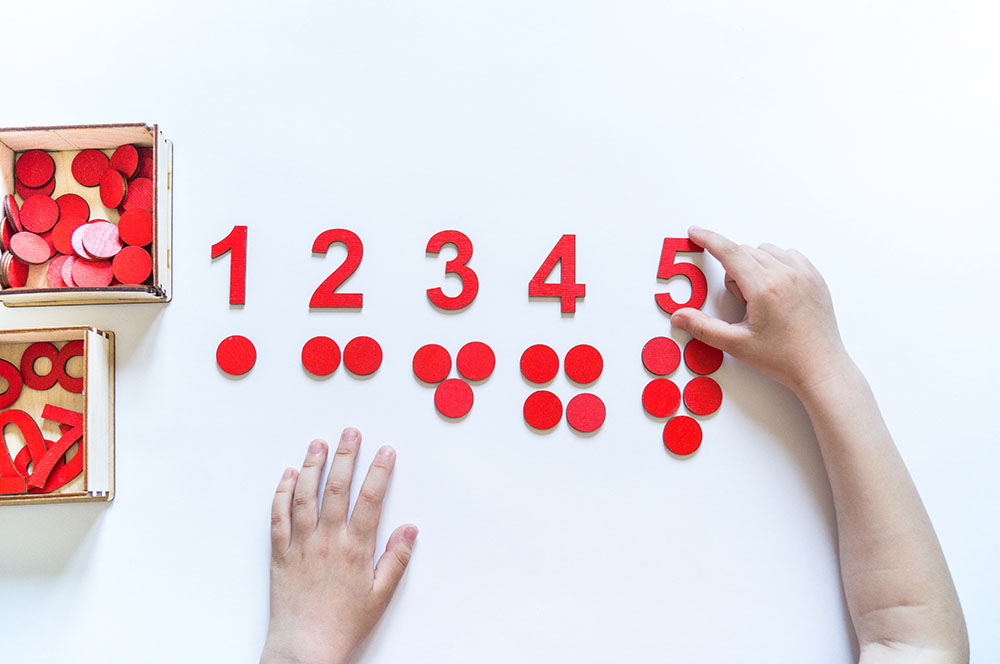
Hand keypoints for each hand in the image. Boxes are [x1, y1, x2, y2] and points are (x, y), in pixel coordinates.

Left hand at [261, 429, 416, 663]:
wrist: (304, 650)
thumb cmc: (343, 626)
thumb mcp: (381, 596)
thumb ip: (396, 559)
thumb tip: (409, 529)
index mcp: (356, 549)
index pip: (371, 499)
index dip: (380, 471)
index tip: (386, 451)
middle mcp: (327, 540)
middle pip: (337, 488)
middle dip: (346, 456)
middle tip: (350, 432)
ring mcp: (301, 544)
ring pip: (305, 496)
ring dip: (313, 466)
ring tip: (319, 443)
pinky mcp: (280, 553)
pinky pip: (278, 517)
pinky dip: (282, 493)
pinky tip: (289, 476)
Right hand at [671, 227, 850, 395]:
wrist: (821, 368)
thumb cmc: (783, 358)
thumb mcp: (737, 345)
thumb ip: (704, 328)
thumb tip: (679, 316)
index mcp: (764, 288)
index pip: (730, 252)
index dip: (709, 240)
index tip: (696, 232)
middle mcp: (786, 274)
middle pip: (745, 252)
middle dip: (734, 271)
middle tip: (742, 303)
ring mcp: (804, 274)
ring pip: (766, 251)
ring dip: (754, 265)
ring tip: (760, 298)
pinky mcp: (815, 278)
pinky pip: (789, 255)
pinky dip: (776, 264)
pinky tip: (775, 289)